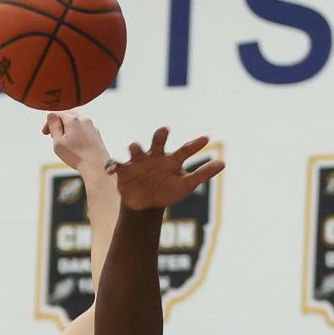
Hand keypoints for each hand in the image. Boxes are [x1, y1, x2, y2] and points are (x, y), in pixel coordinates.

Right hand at [41, 111, 109, 173]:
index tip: (45, 133)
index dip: (49, 122)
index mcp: (73, 119)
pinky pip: (84, 129)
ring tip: (63, 139)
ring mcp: (92, 126)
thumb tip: (51, 115)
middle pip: (68, 115)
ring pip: (77, 122)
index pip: (57, 114)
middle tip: (52, 134)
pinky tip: (75, 143)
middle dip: (59, 123)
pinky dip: (77, 132)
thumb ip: (54, 126)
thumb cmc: (76, 156)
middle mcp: (84, 119)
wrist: (97, 166)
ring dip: (68, 127)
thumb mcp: (58, 142)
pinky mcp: (97, 134)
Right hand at [107, 128, 224, 210]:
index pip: (185, 150)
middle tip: (164, 130)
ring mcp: (138, 161)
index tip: (207, 138)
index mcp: (171, 160)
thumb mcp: (186, 185)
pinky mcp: (123, 170)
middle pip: (158, 142)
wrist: (145, 204)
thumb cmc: (167, 192)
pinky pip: (115, 165)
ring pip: (135, 149)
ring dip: (135, 147)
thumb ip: (203, 173)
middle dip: (160, 136)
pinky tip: (109, 171)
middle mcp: (155, 156)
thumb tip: (223, 163)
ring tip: (134, 148)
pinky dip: (111, 166)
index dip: (195, 145)